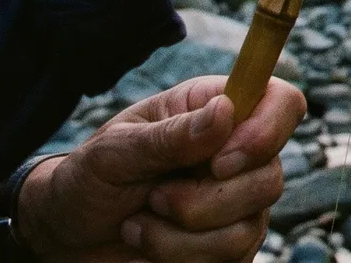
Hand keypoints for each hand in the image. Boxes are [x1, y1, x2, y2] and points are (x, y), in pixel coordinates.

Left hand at [20, 77, 306, 262]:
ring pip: (250, 226)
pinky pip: (234, 258)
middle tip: (153, 196)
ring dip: (182, 236)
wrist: (67, 232)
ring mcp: (240, 203)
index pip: (283, 103)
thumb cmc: (89, 178)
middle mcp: (238, 154)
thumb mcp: (115, 151)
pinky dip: (181, 258)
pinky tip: (149, 242)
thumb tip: (226, 111)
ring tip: (140, 222)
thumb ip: (170, 136)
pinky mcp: (230, 245)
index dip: (266, 133)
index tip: (218, 163)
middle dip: (203, 200)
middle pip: (270, 176)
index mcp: (217, 110)